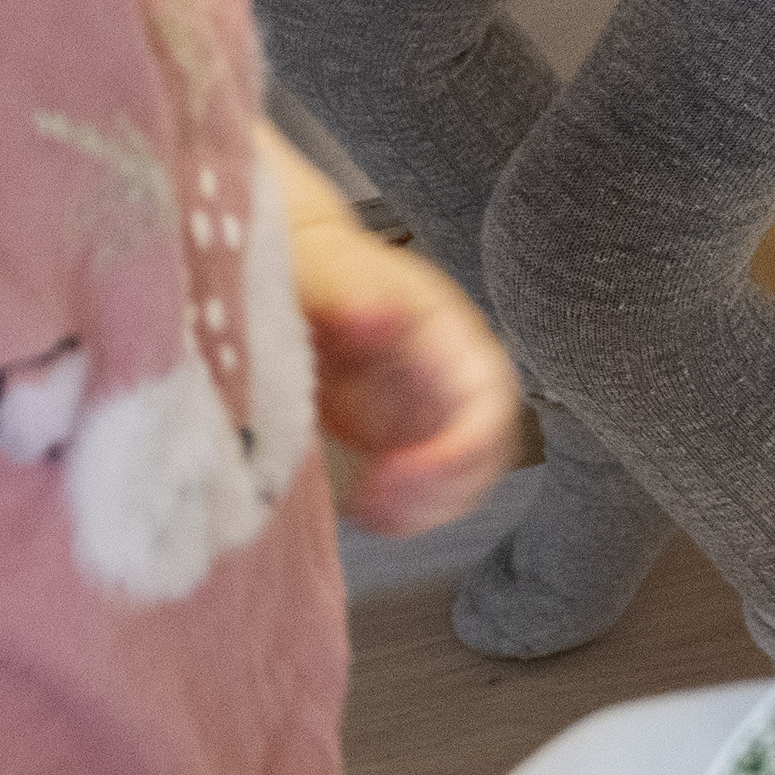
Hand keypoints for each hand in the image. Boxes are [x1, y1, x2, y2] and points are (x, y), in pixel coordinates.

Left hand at [291, 211, 516, 534]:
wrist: (286, 275)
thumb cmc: (307, 261)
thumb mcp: (319, 265)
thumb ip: (348, 287)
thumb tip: (379, 318)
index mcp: (444, 330)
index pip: (488, 396)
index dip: (463, 446)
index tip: (403, 470)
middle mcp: (449, 376)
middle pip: (485, 450)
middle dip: (444, 489)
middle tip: (380, 505)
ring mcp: (427, 414)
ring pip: (459, 480)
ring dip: (423, 509)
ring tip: (365, 510)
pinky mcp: (399, 442)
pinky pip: (420, 492)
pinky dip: (397, 513)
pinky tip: (355, 508)